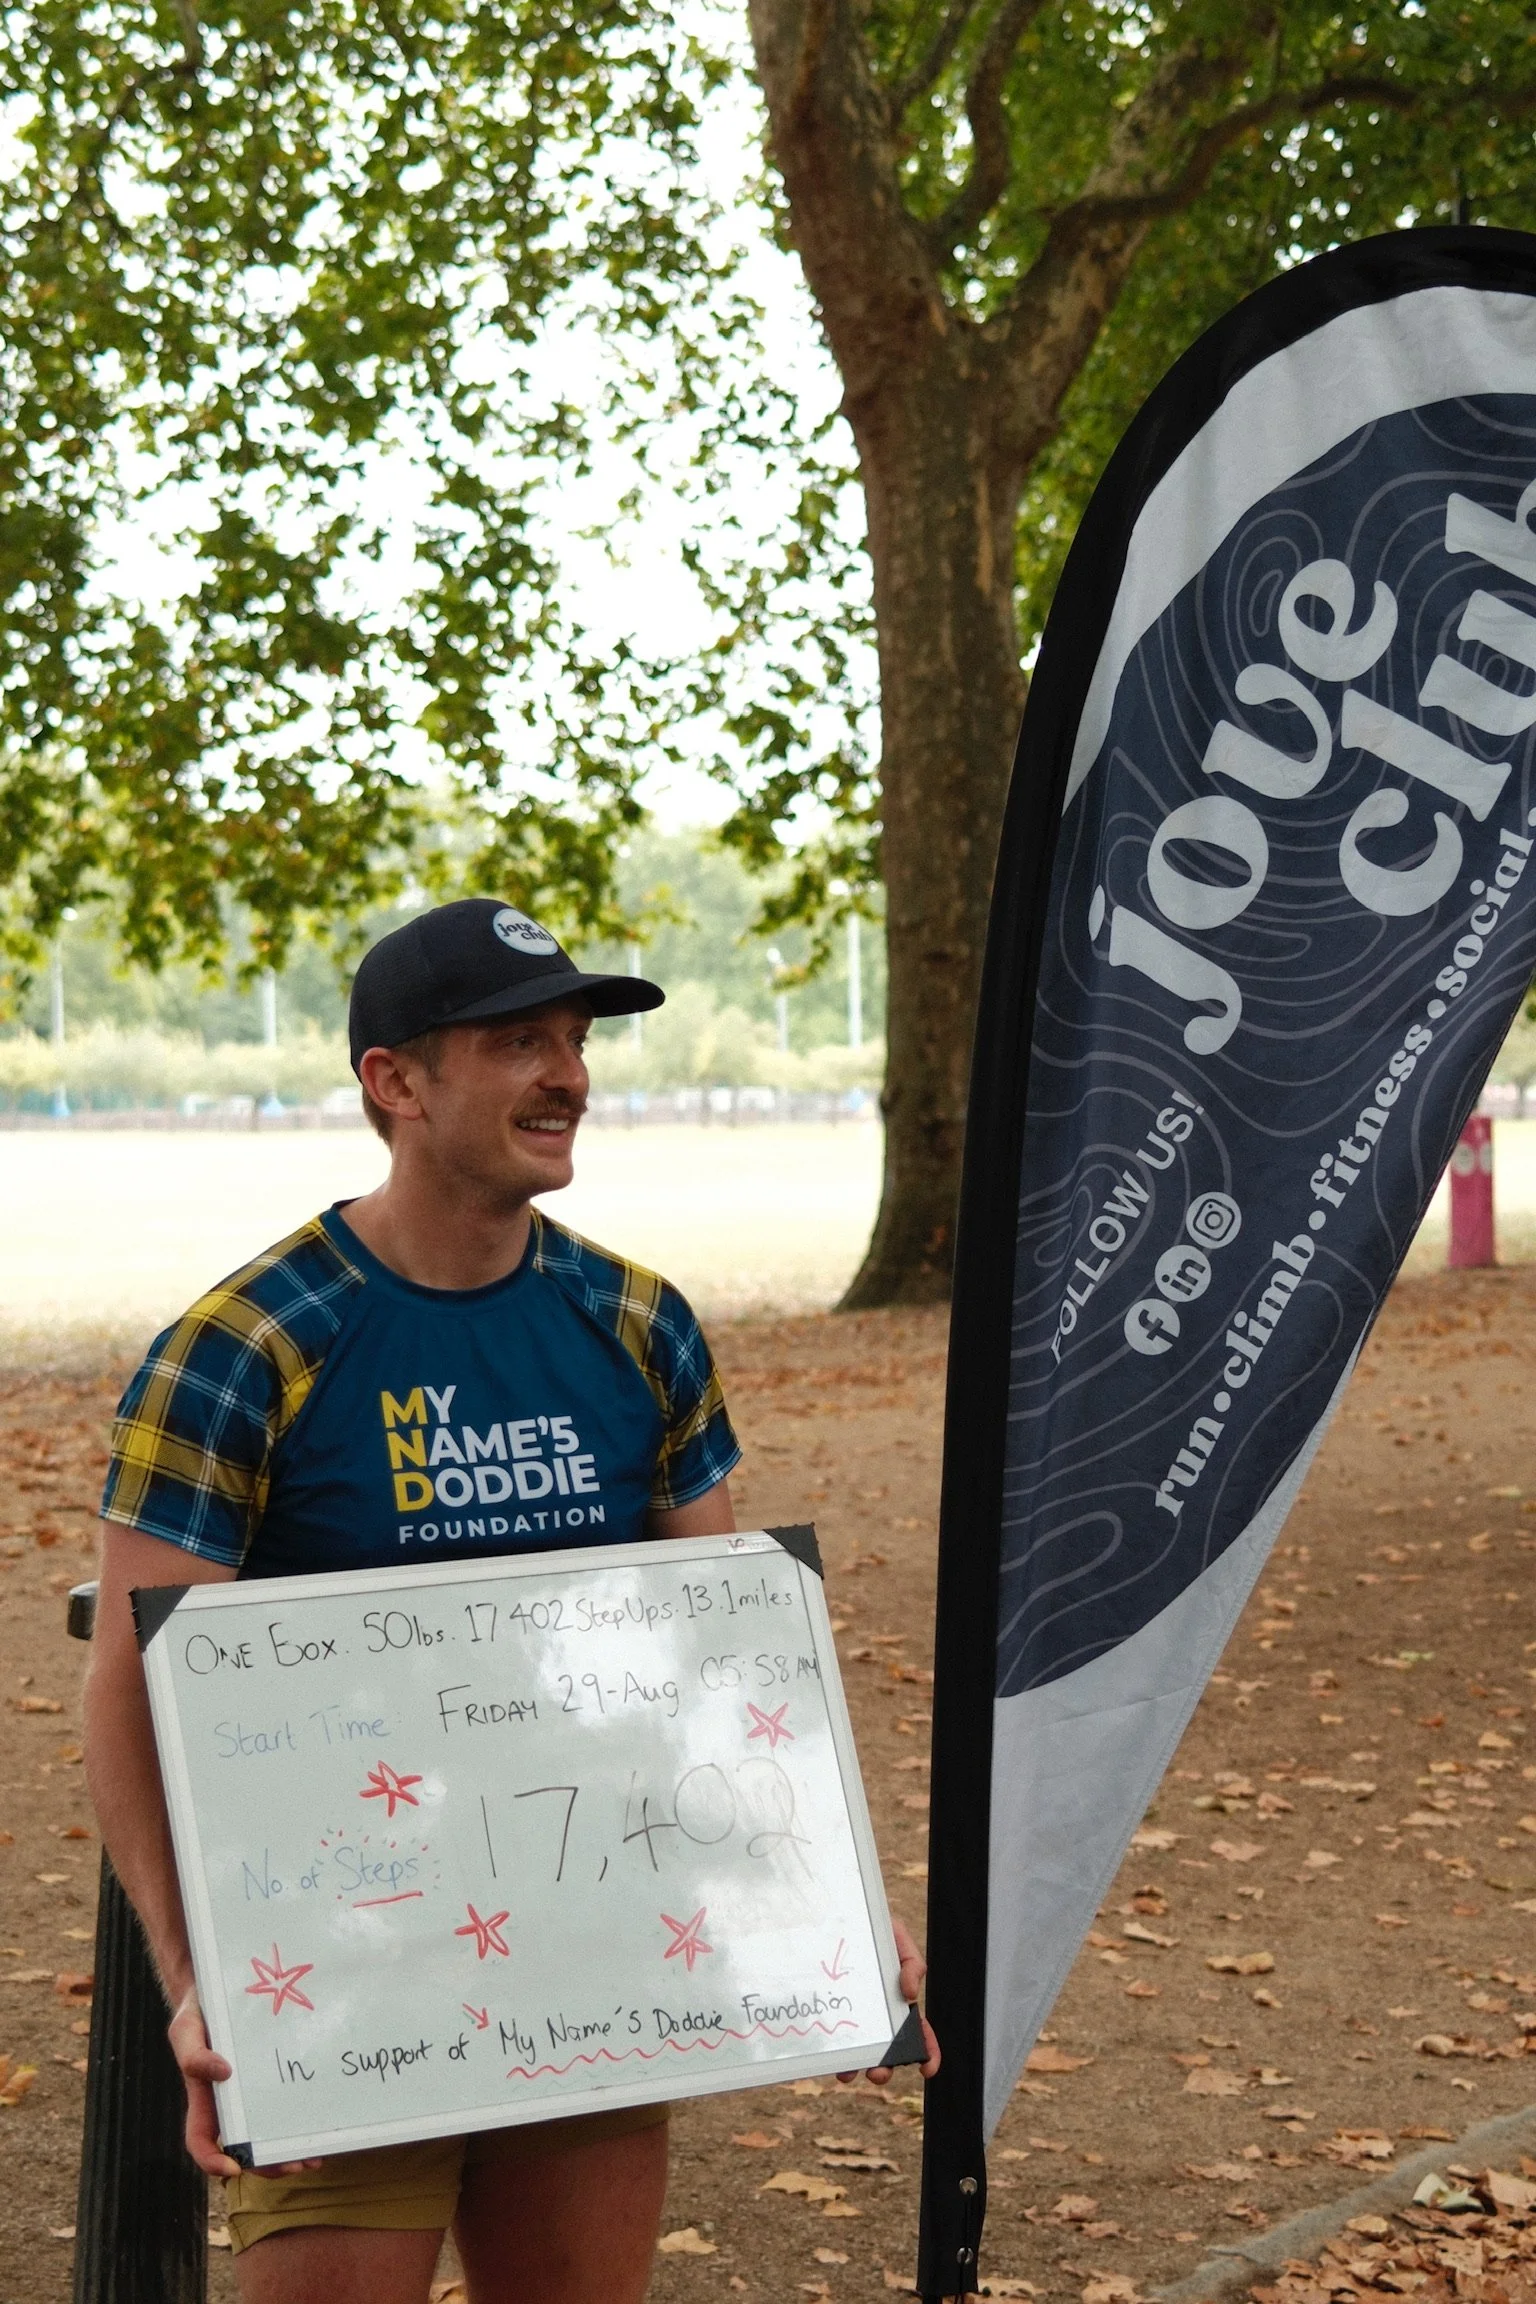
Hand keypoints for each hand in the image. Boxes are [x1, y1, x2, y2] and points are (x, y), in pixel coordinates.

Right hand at [167, 1988, 322, 2178]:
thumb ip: (193, 2054)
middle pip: (244, 2147)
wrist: (220, 1986)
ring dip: (287, 2149)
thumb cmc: (197, 2011)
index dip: (213, 2162)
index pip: (201, 2141)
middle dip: (267, 2163)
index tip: (234, 2170)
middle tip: (295, 2164)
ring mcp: (252, 2091)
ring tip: (315, 2157)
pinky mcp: (272, 2076)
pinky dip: (299, 2120)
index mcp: (204, 2098)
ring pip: (268, 2132)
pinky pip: (284, 2103)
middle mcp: (229, 2102)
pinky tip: (320, 2122)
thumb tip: (223, 2074)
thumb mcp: (186, 2029)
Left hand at [842, 1914, 940, 2086]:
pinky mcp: (833, 2011)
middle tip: (878, 2073)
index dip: (928, 2052)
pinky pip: (834, 2036)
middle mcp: (879, 2015)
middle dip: (885, 2069)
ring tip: (849, 2073)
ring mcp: (855, 2015)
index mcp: (899, 2001)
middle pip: (888, 2051)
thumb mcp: (898, 1939)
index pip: (919, 2032)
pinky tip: (829, 2056)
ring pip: (860, 2050)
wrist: (841, 1919)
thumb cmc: (875, 1931)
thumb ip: (912, 1963)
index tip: (927, 2069)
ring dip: (857, 2066)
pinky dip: (833, 2050)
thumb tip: (911, 1994)